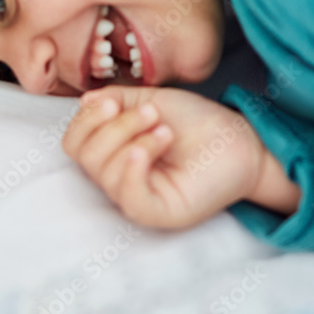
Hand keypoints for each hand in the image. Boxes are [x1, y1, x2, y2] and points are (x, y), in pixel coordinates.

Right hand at [62, 84, 299, 229]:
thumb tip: (84, 103)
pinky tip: (150, 146)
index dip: (86, 120)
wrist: (238, 138)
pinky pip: (129, 197)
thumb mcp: (147, 100)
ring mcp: (138, 198)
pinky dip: (133, 168)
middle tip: (151, 113)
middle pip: (85, 156)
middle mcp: (120, 179)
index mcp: (113, 153)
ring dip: (132, 138)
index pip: (75, 143)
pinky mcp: (160, 213)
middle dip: (113, 126)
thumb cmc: (195, 121)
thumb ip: (114, 100)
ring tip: (164, 129)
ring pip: (105, 172)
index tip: (112, 101)